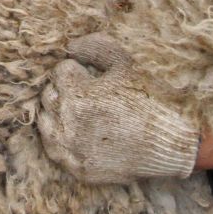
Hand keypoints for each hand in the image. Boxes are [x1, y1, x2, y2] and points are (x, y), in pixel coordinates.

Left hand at [37, 34, 198, 184]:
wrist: (167, 144)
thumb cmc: (148, 101)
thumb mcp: (125, 65)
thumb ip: (96, 48)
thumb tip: (71, 46)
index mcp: (78, 93)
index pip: (60, 72)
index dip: (77, 71)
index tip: (91, 76)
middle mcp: (68, 122)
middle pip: (49, 96)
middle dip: (65, 90)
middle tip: (86, 92)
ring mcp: (71, 148)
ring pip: (45, 123)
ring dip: (57, 113)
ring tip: (79, 112)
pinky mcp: (77, 167)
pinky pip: (54, 149)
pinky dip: (60, 139)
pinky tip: (78, 133)